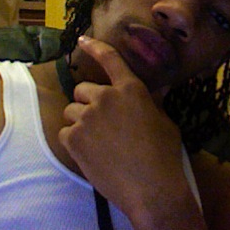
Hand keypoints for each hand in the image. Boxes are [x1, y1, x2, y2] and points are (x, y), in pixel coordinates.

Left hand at [58, 36, 185, 217]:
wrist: (151, 189)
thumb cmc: (164, 156)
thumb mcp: (165, 123)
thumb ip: (153, 103)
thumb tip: (159, 89)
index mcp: (130, 89)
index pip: (110, 59)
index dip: (95, 46)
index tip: (82, 40)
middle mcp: (105, 97)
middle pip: (82, 90)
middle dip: (88, 104)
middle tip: (102, 124)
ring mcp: (87, 117)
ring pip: (71, 112)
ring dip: (80, 123)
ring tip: (98, 143)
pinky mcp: (74, 139)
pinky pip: (64, 133)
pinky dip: (73, 142)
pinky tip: (90, 154)